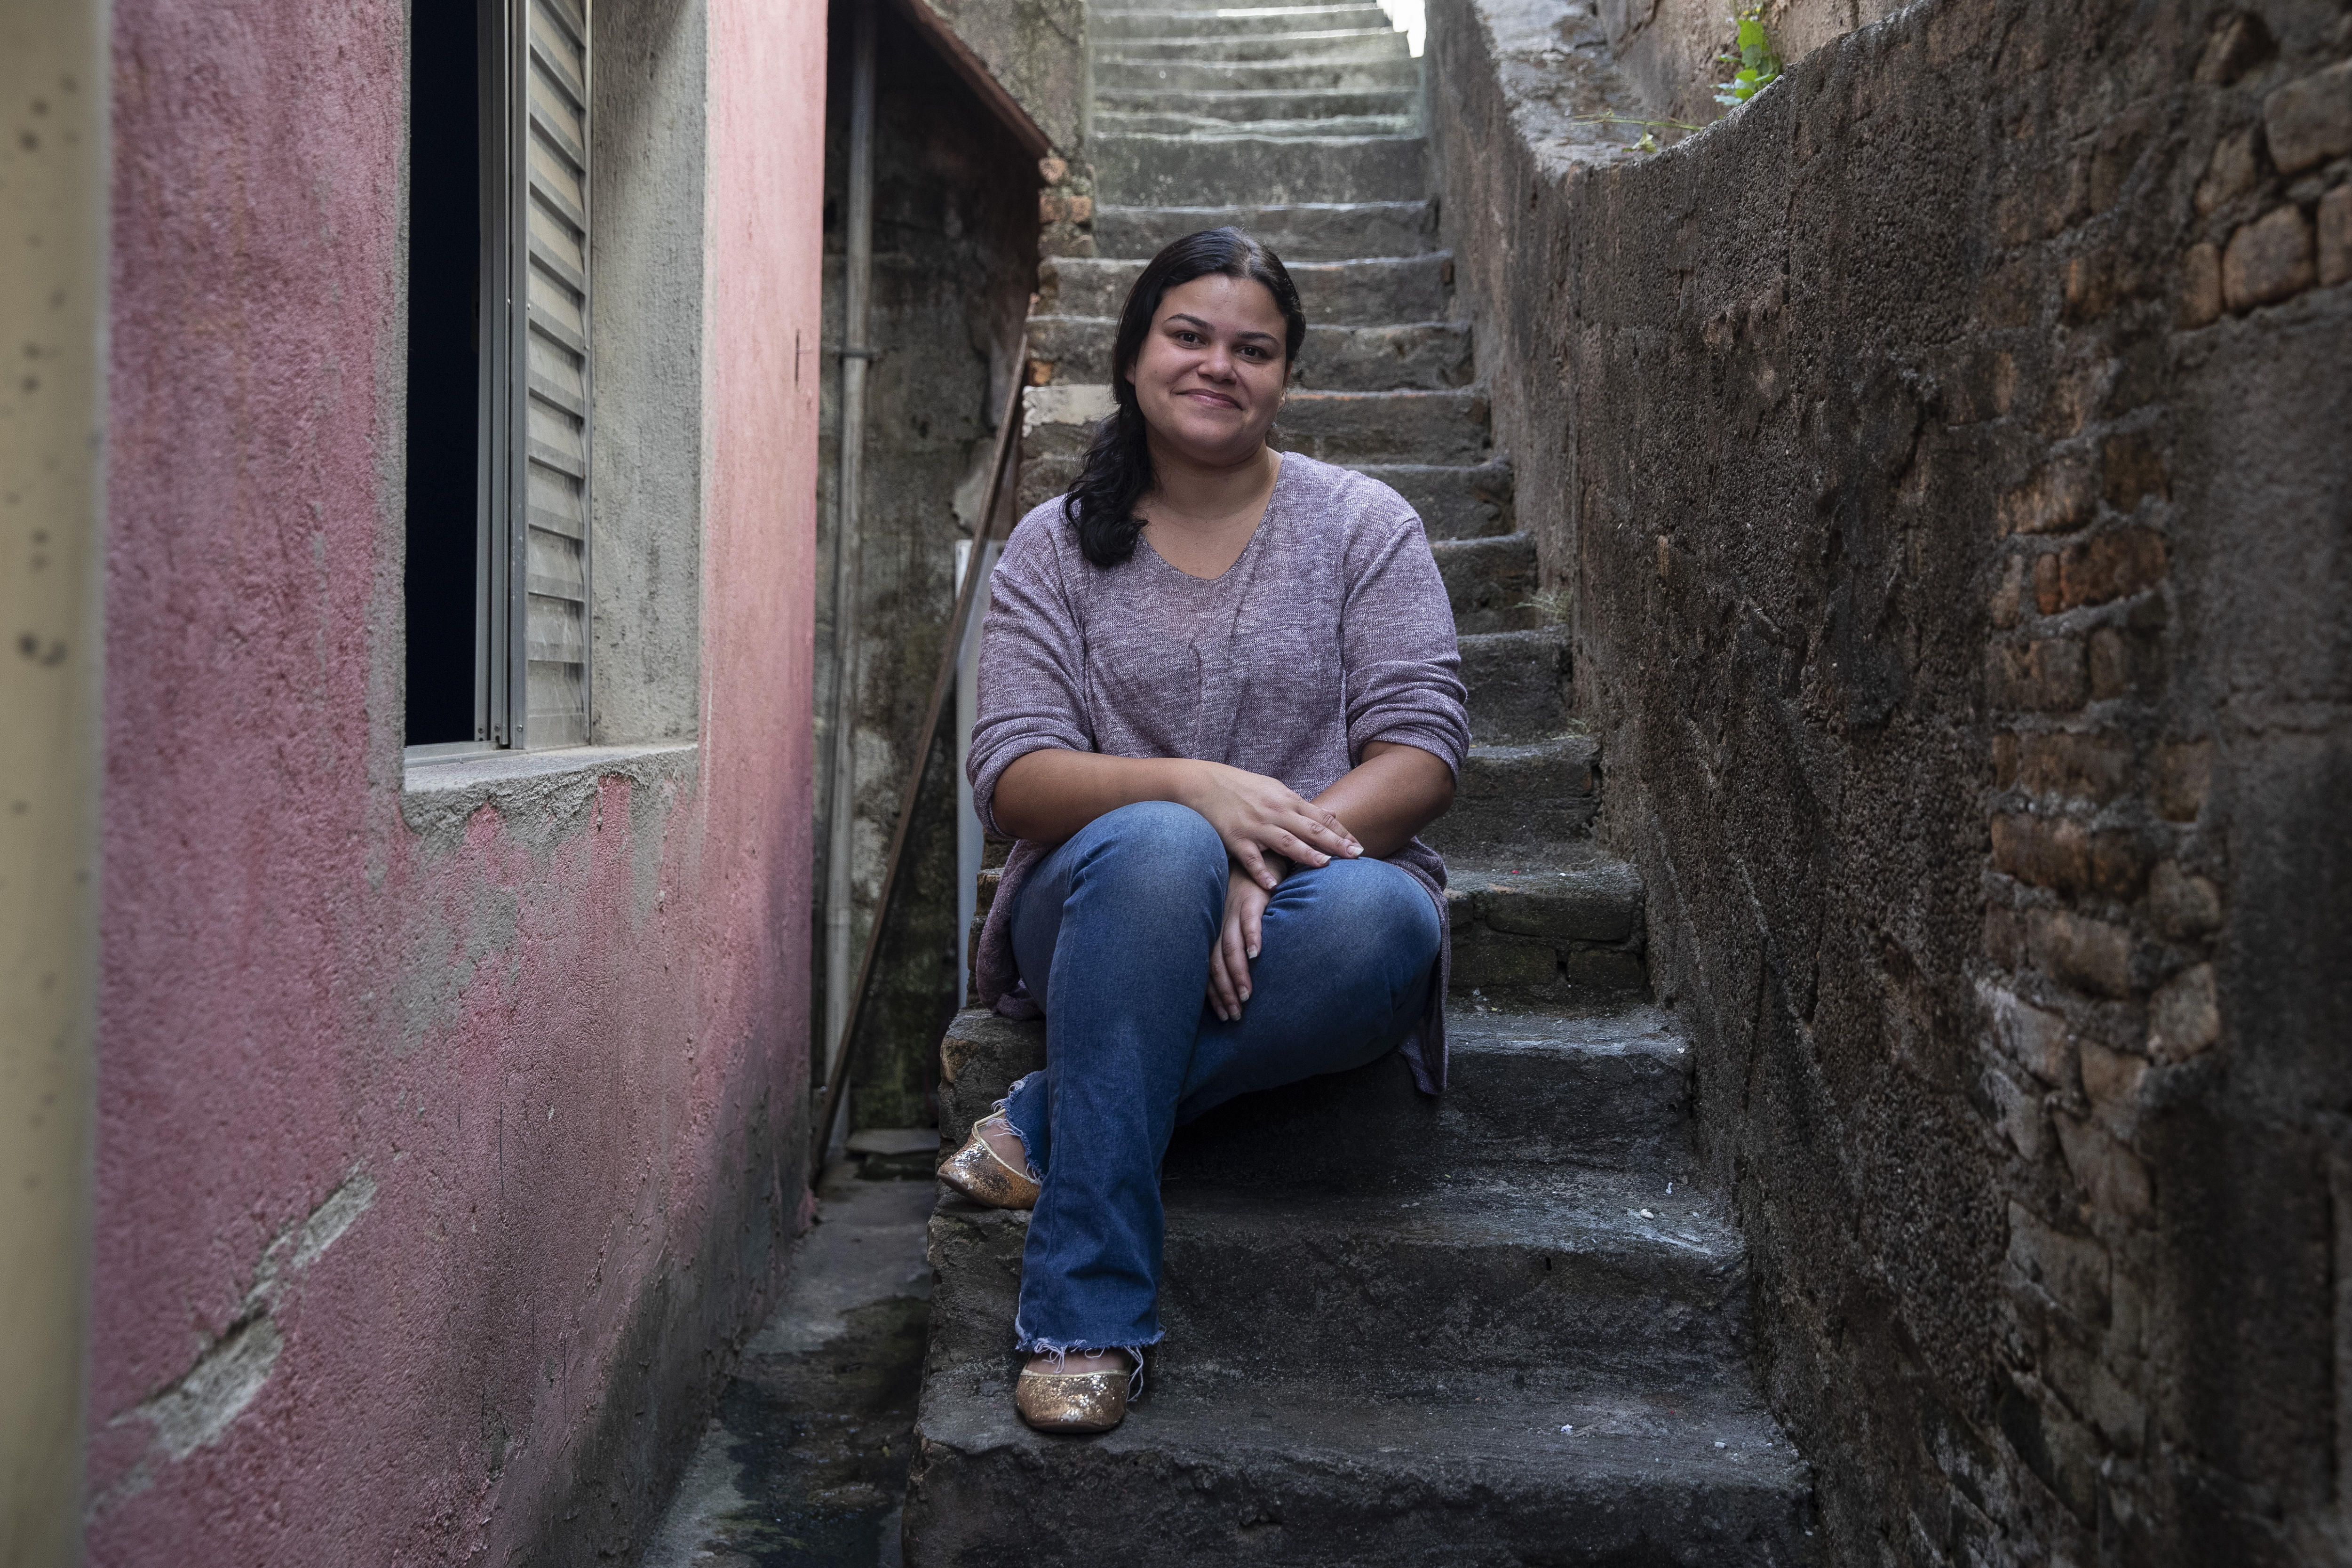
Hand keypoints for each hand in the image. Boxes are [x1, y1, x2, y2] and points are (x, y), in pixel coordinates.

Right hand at [1181, 761, 1359, 889]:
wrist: (1204, 783)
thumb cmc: (1242, 788)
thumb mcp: (1275, 790)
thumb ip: (1302, 806)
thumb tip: (1331, 814)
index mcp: (1287, 800)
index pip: (1321, 818)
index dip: (1342, 832)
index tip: (1360, 846)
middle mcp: (1275, 812)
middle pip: (1310, 829)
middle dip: (1335, 843)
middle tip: (1357, 855)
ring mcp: (1255, 825)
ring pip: (1285, 841)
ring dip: (1306, 853)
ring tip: (1325, 865)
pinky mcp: (1235, 838)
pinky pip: (1250, 857)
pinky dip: (1261, 871)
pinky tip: (1272, 885)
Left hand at [1209, 865, 1271, 1021]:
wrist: (1259, 859)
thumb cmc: (1247, 894)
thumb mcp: (1233, 919)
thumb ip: (1231, 944)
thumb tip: (1233, 980)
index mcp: (1213, 929)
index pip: (1207, 968)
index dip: (1214, 994)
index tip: (1223, 1015)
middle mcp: (1219, 922)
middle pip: (1215, 962)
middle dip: (1224, 991)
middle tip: (1235, 1015)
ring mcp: (1234, 909)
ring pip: (1231, 946)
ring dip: (1238, 973)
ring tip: (1245, 995)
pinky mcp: (1252, 897)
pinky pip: (1250, 919)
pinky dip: (1252, 937)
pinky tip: (1256, 954)